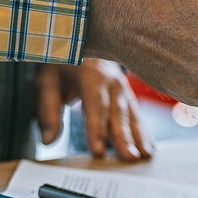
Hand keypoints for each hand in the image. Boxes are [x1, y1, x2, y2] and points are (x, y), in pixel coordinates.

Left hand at [36, 59, 152, 160]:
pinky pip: (137, 116)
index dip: (97, 128)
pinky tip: (149, 148)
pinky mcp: (128, 95)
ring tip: (144, 156)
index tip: (99, 150)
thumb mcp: (48, 80)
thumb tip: (48, 139)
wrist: (86, 39)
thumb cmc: (65, 62)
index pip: (95, 105)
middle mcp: (112, 80)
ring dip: (139, 136)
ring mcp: (123, 87)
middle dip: (124, 137)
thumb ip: (48, 110)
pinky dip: (144, 133)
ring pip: (132, 115)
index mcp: (91, 74)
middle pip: (118, 112)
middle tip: (129, 158)